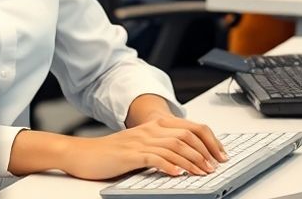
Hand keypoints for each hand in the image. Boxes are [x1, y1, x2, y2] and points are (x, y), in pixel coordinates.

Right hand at [63, 116, 227, 180]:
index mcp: (152, 127)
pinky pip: (153, 158)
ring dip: (191, 161)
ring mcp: (138, 142)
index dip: (208, 141)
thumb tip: (185, 159)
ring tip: (202, 172)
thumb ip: (158, 148)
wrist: (81, 154)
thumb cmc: (108, 154)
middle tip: (215, 167)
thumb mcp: (137, 146)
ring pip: (173, 147)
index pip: (188, 128)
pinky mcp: (129, 155)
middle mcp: (147, 131)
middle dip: (204, 152)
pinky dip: (168, 166)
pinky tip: (177, 174)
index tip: (220, 155)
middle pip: (185, 136)